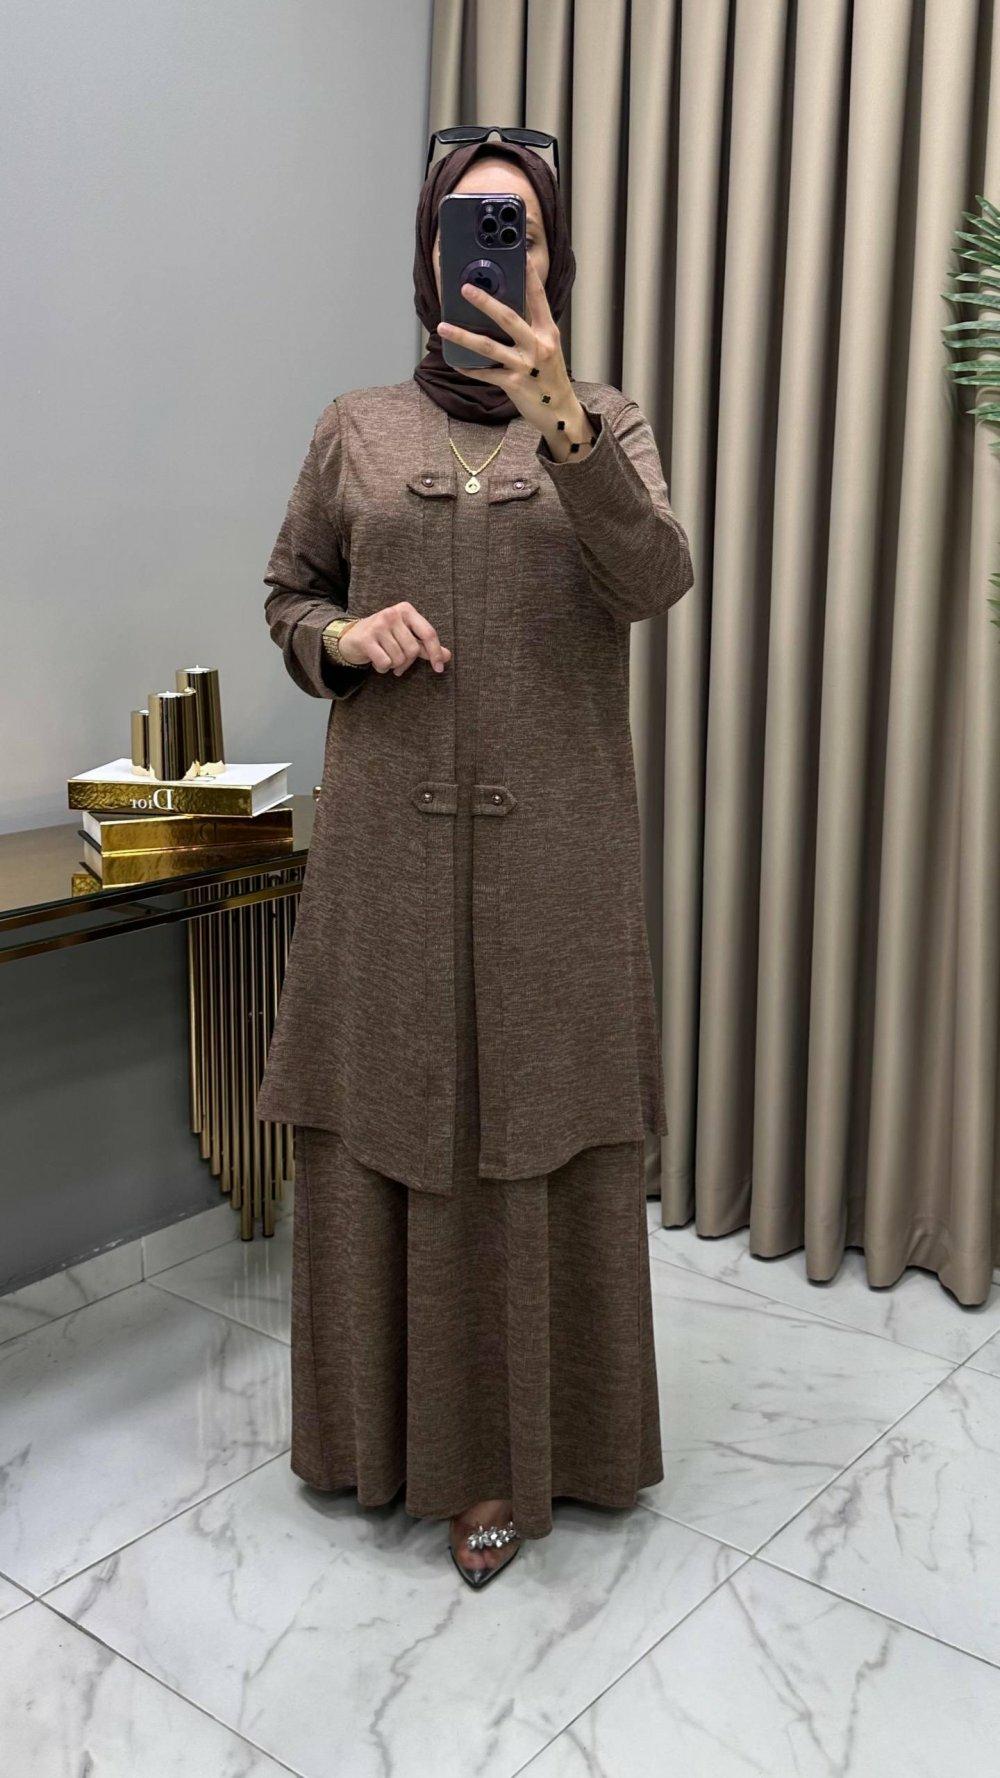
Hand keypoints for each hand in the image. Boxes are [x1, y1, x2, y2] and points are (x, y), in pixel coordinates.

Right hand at [338, 603, 451, 676]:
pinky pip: (385, 662)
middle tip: (399, 666)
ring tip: (385, 659)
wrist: (351, 637)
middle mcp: (393, 613)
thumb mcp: (405, 637)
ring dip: (393, 666)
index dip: (435, 653)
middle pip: (413, 650)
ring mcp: (378, 625)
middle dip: (407, 663)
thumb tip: (448, 656)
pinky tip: (376, 662)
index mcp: (406, 610)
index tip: (439, 668)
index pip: (428, 633)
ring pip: (398, 658)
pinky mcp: (366, 638)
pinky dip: (382, 668)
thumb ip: (425, 646)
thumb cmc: (383, 637)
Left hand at [436, 260, 595, 458]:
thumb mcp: (547, 347)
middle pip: (509, 318)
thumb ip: (530, 329)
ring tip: (443, 326)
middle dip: (485, 301)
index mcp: (548, 332)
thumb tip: (502, 310)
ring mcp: (526, 366)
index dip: (529, 276)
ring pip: (489, 347)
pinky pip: (486, 374)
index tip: (519, 254)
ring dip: (463, 336)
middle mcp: (539, 346)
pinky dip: (470, 368)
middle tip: (465, 288)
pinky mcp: (514, 384)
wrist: (560, 412)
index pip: (538, 298)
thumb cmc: (549, 376)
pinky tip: (456, 363)